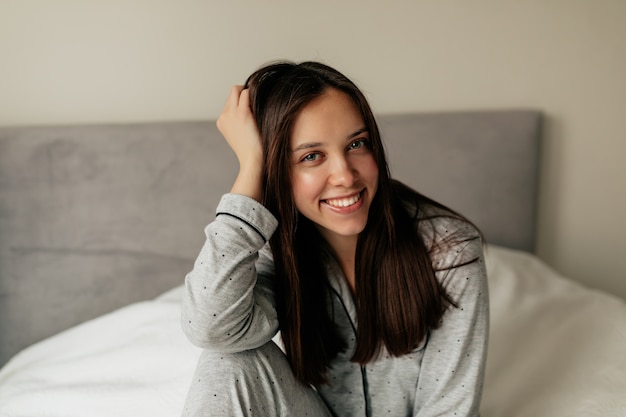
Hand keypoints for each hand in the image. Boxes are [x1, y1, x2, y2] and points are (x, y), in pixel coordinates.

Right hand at [216, 85, 263, 201]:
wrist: (252, 161)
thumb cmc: (251, 151)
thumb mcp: (241, 136)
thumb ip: (240, 123)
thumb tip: (251, 114)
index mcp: (222, 122)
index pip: (229, 102)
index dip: (241, 102)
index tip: (253, 107)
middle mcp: (224, 116)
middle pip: (232, 93)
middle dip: (244, 93)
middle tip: (258, 101)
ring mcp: (231, 113)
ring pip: (237, 89)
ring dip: (249, 92)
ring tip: (260, 102)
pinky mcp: (242, 112)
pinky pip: (246, 92)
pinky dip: (255, 93)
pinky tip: (263, 102)